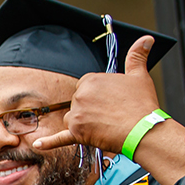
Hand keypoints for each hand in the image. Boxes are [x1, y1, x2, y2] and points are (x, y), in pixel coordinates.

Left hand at [35, 36, 162, 153]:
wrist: (143, 130)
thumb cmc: (142, 104)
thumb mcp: (139, 76)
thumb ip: (137, 56)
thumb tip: (147, 39)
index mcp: (91, 80)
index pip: (87, 87)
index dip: (99, 96)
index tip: (112, 101)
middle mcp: (80, 96)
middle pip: (79, 103)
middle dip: (92, 109)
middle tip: (112, 114)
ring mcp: (76, 115)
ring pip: (73, 118)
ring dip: (84, 123)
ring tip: (104, 125)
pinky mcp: (77, 133)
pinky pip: (59, 138)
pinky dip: (48, 142)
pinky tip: (38, 144)